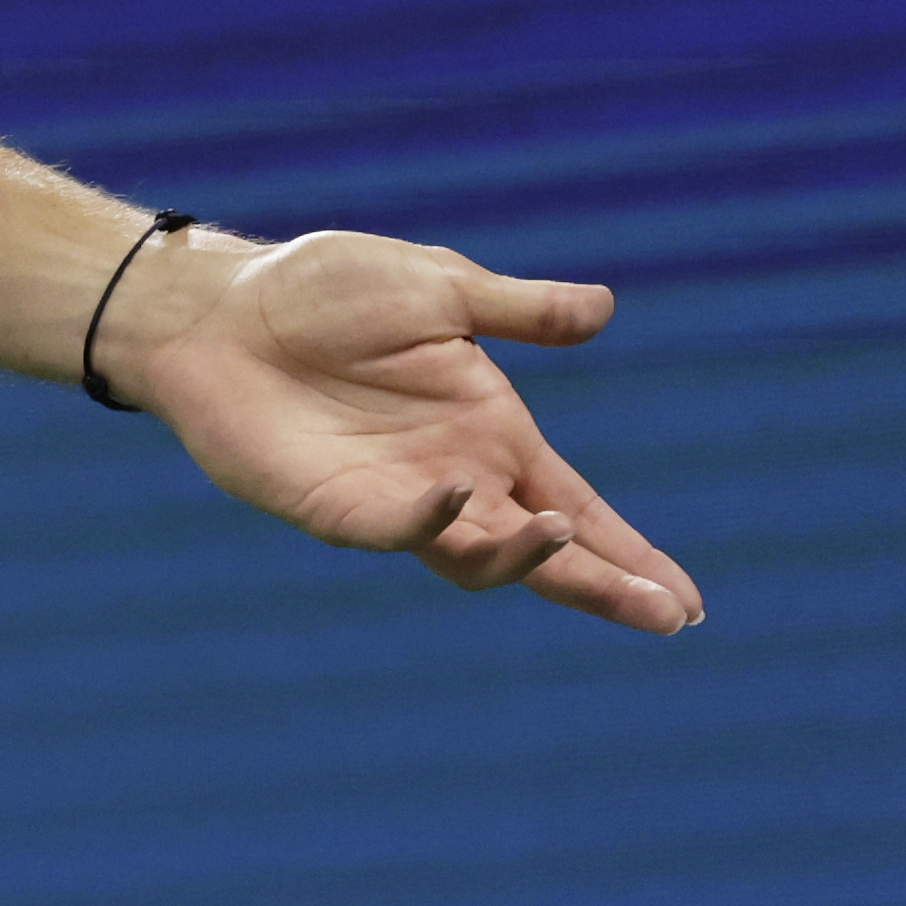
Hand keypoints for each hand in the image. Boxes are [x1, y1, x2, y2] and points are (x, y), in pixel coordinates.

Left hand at [109, 230, 699, 634]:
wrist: (220, 306)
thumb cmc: (322, 291)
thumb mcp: (437, 288)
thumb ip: (516, 310)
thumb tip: (604, 309)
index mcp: (491, 432)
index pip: (577, 506)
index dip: (629, 553)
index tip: (684, 600)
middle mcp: (456, 478)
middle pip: (546, 552)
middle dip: (606, 583)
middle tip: (666, 617)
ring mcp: (396, 500)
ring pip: (480, 559)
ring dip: (526, 556)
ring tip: (562, 535)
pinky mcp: (336, 506)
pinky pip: (398, 529)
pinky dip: (434, 520)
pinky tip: (457, 495)